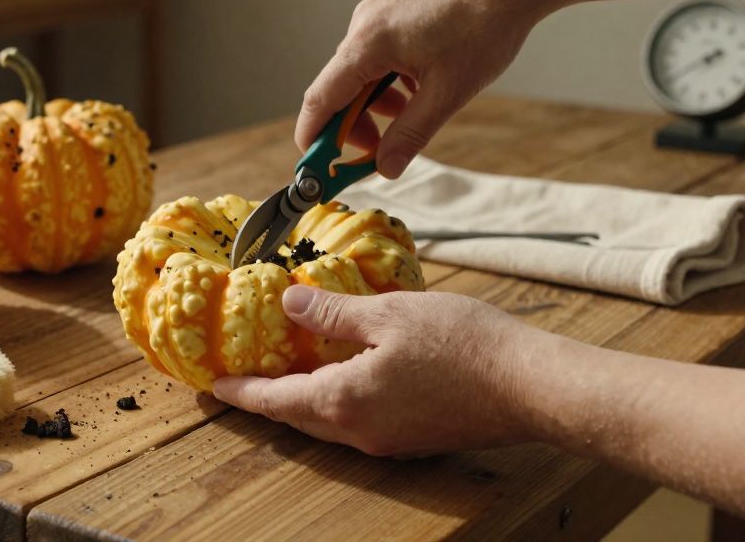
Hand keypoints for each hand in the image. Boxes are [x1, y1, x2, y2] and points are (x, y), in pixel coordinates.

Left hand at [212, 285, 550, 456]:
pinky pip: (360, 420)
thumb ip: (333, 313)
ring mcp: (390, 439)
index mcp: (345, 401)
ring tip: (287, 373)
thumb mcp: (388, 314)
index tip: (213, 385)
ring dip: (303, 400)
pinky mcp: (416, 436)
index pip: (275, 400)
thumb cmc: (464, 346)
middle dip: (267, 399)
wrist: (532, 387)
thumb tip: (289, 305)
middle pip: (298, 417)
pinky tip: (345, 374)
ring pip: (330, 421)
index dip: (241, 392)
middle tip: (241, 380)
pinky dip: (338, 399)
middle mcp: (360, 431)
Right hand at [298, 0, 555, 178]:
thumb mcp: (446, 94)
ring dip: (373, 108)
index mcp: (367, 43)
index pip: (320, 99)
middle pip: (337, 89)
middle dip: (351, 128)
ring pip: (357, 76)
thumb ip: (410, 135)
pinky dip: (386, 85)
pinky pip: (374, 59)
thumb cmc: (484, 28)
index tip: (314, 170)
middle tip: (375, 157)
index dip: (313, 138)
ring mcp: (376, 17)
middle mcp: (363, 26)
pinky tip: (415, 94)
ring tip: (407, 122)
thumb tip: (385, 169)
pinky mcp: (391, 15)